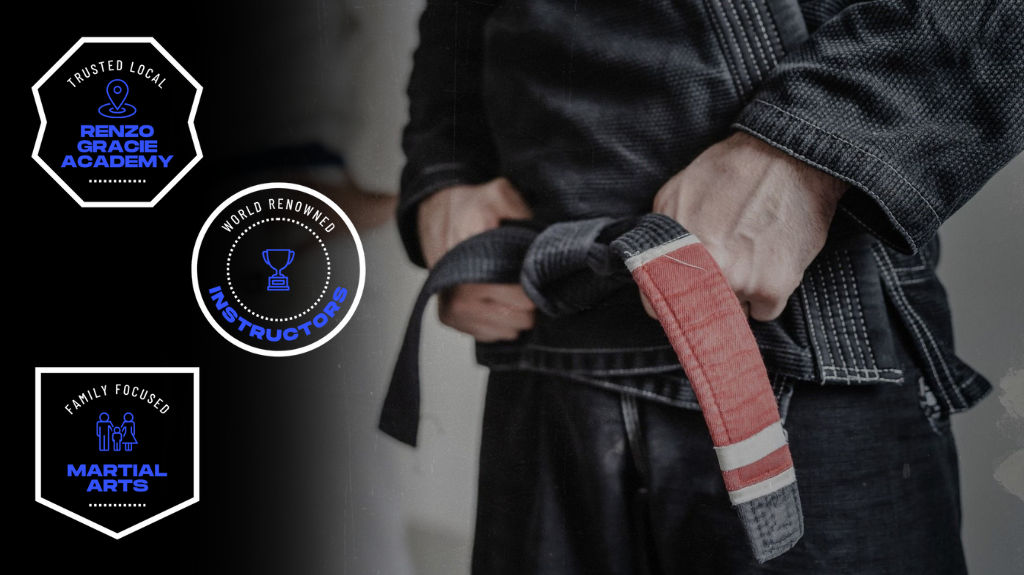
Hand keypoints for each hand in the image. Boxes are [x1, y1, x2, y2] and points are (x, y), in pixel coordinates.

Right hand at [418, 178, 535, 340]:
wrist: (434, 212)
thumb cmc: (470, 207)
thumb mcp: (498, 194)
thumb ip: (521, 211)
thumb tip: (540, 242)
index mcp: (472, 263)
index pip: (524, 295)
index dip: (535, 282)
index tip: (533, 269)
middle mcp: (459, 290)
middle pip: (523, 316)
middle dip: (528, 297)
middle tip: (521, 276)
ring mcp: (453, 308)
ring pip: (510, 329)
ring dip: (515, 311)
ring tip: (508, 286)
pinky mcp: (450, 319)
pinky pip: (493, 334)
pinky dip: (500, 320)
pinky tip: (496, 298)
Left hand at [649, 132, 847, 320]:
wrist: (787, 157)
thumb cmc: (728, 171)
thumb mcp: (674, 194)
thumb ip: (660, 237)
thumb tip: (655, 266)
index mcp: (674, 254)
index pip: (659, 307)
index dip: (672, 302)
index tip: (683, 296)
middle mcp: (702, 275)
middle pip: (699, 313)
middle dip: (708, 297)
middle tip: (722, 272)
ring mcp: (738, 284)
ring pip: (733, 313)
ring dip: (739, 296)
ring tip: (749, 261)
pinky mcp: (773, 289)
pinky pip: (764, 312)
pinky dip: (767, 297)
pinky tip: (770, 265)